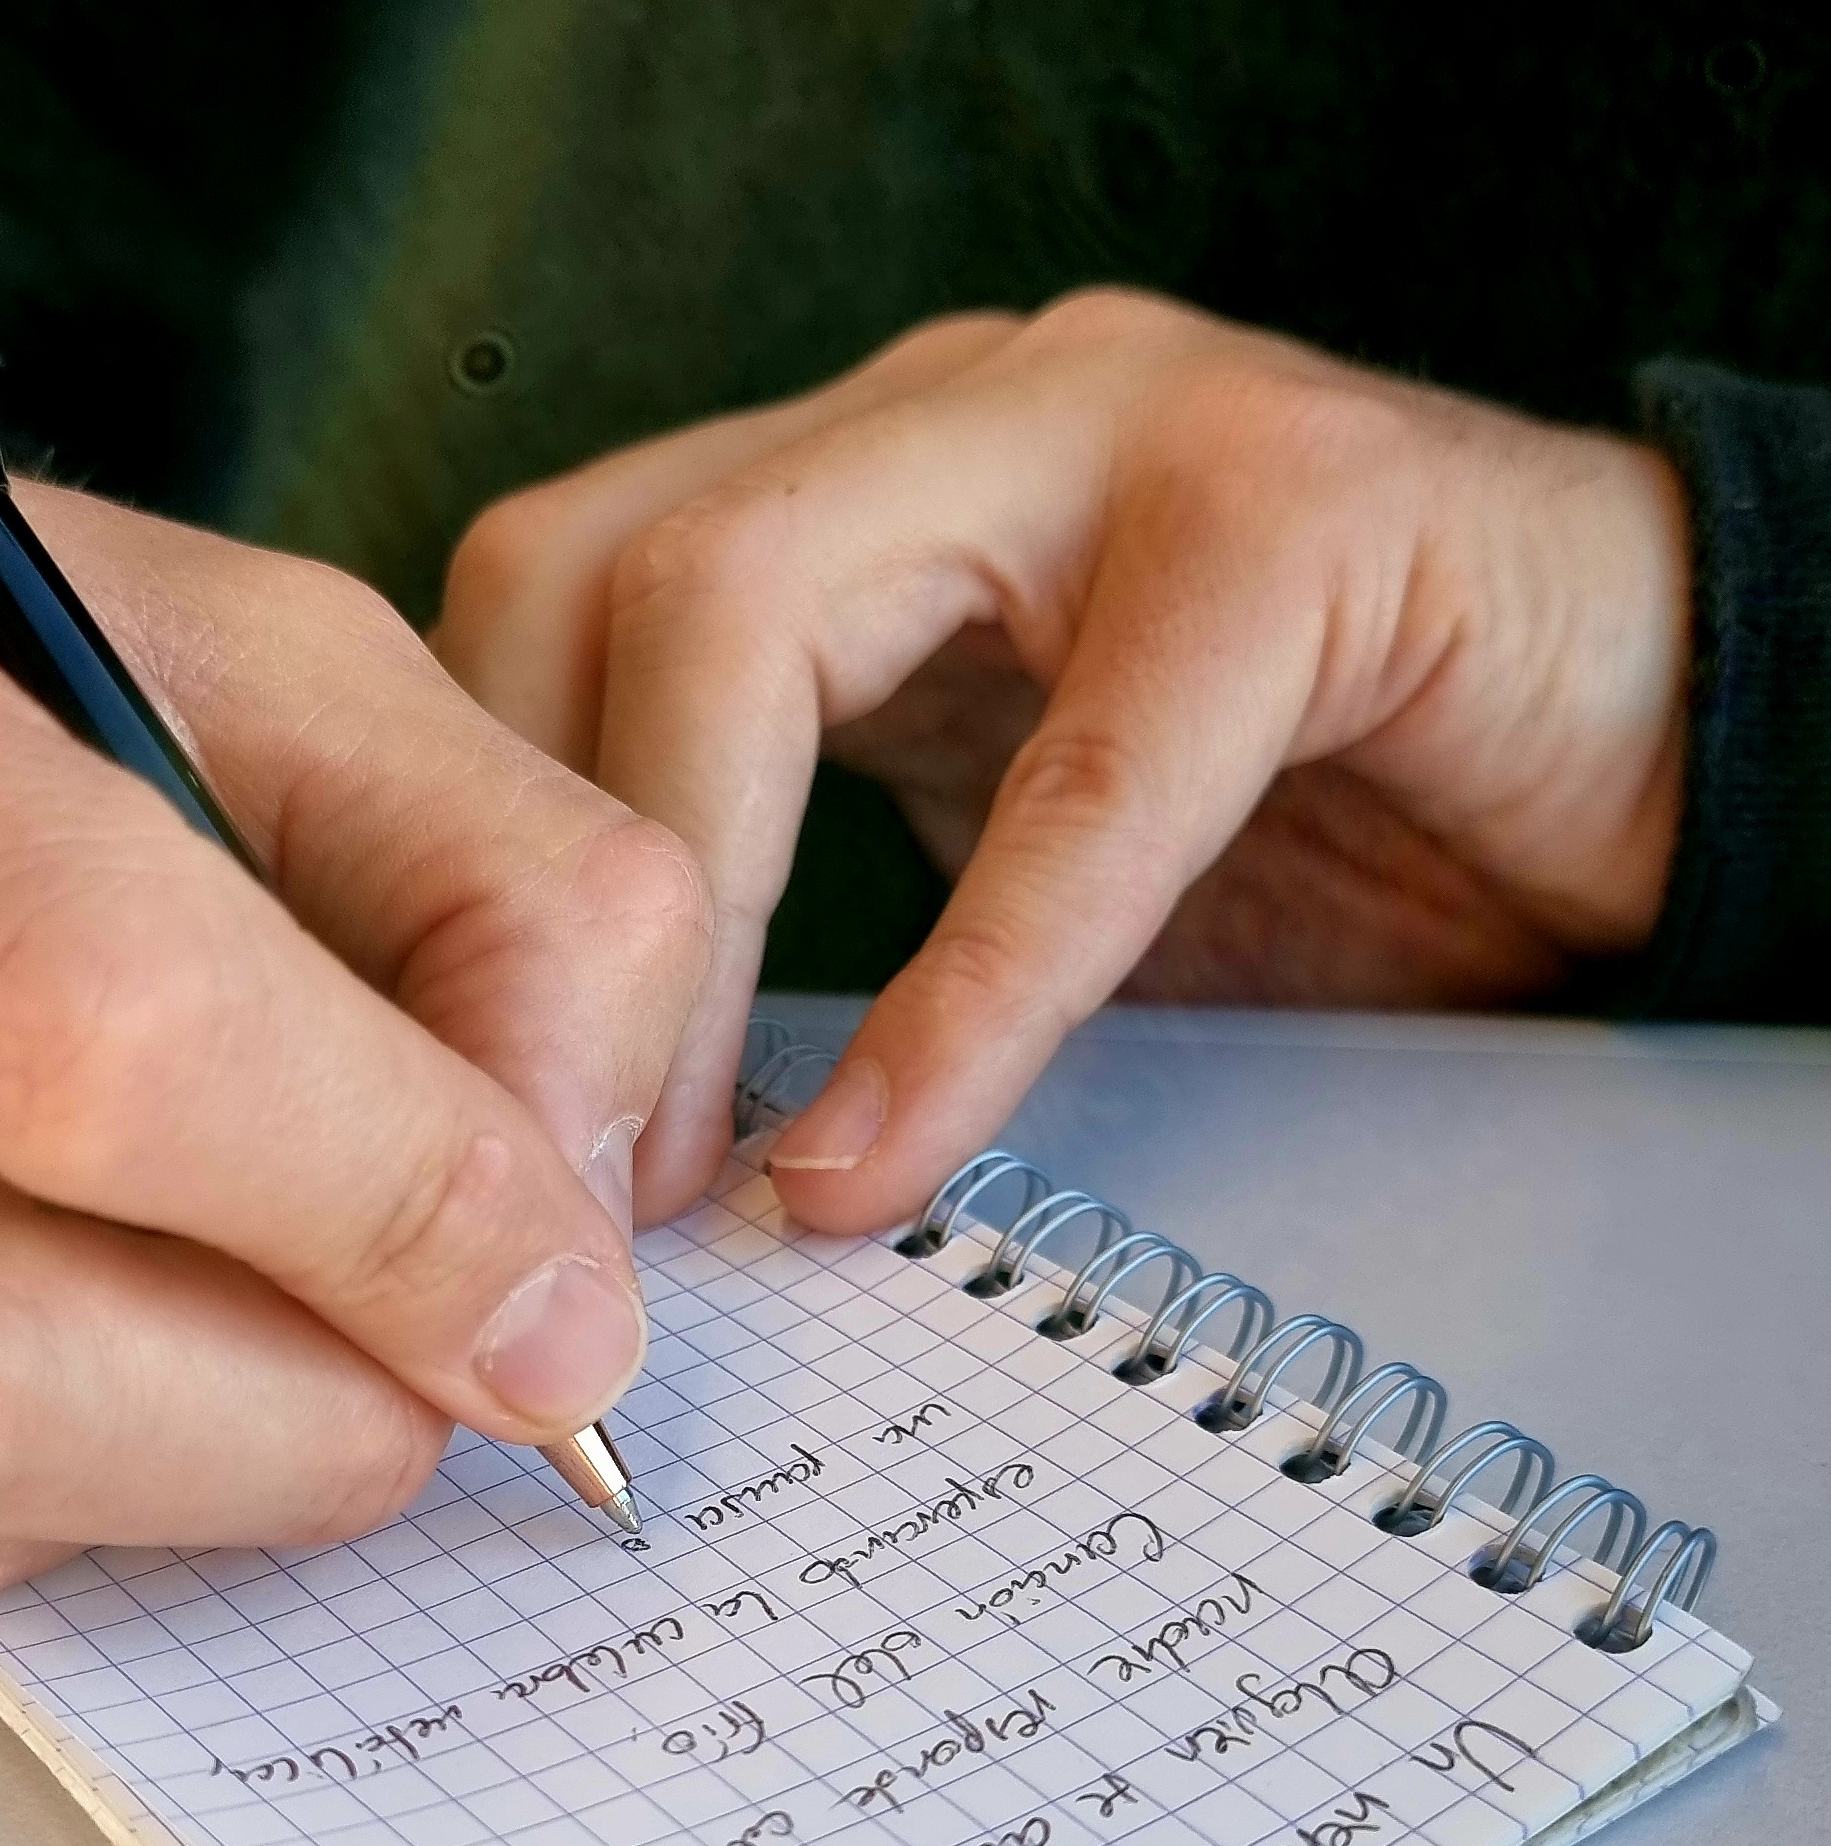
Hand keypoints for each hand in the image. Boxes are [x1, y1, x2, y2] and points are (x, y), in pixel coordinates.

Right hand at [0, 345, 705, 1607]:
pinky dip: (34, 1475)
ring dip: (188, 1466)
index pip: (85, 1019)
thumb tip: (583, 1204)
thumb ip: (496, 884)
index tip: (558, 1308)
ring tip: (269, 1311)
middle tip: (440, 1364)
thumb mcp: (267, 663)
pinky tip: (79, 1315)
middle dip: (301, 1419)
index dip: (382, 1200)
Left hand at [435, 290, 1688, 1231]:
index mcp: (840, 491)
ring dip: (681, 921)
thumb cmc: (1303, 829)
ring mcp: (1106, 431)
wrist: (1632, 747)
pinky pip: (1077, 777)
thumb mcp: (993, 867)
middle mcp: (933, 421)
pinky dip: (967, 993)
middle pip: (585, 579)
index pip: (537, 612)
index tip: (479, 1123)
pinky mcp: (1296, 522)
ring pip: (754, 607)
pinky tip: (887, 1150)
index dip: (466, 868)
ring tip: (688, 1172)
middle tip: (548, 1169)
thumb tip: (619, 1135)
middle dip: (530, 901)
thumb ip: (821, 931)